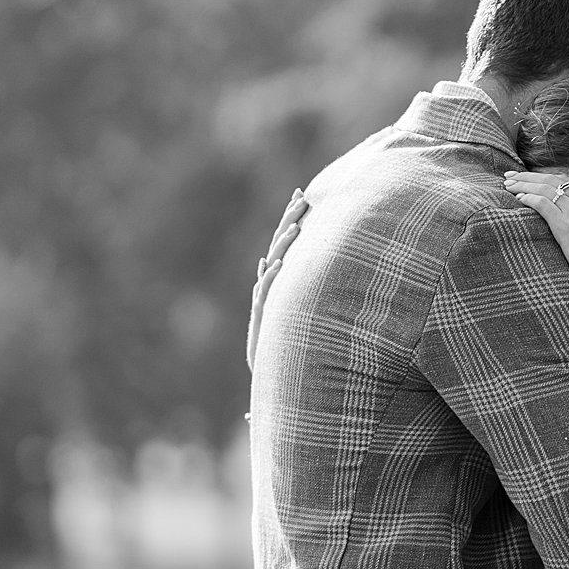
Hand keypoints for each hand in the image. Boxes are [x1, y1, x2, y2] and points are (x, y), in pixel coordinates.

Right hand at [245, 189, 308, 370]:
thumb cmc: (289, 341)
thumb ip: (300, 286)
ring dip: (283, 246)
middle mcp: (272, 285)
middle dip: (290, 220)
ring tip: (296, 227)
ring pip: (274, 267)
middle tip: (302, 197)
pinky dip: (270, 280)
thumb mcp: (298, 308)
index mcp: (281, 279)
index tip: (303, 194)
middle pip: (279, 246)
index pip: (286, 241)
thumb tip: (305, 261)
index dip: (292, 217)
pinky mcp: (263, 319)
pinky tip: (276, 265)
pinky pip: (265, 296)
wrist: (272, 375)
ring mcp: (267, 300)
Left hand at [503, 170, 568, 304]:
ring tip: (508, 186)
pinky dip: (528, 198)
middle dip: (528, 176)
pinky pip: (542, 204)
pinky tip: (518, 199)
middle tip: (509, 175)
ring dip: (523, 185)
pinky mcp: (566, 224)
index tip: (526, 177)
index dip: (542, 176)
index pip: (564, 179)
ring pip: (544, 188)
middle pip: (551, 179)